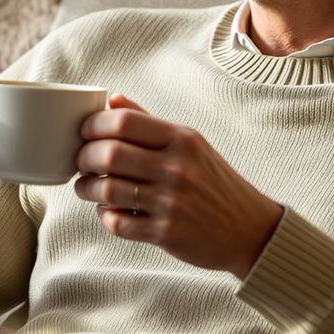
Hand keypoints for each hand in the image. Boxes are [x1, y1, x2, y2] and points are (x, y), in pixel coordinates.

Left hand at [74, 94, 282, 278]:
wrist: (250, 229)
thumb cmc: (215, 183)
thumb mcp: (191, 145)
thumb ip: (150, 123)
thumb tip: (112, 100)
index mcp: (182, 140)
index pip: (123, 122)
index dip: (93, 126)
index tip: (85, 133)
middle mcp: (177, 169)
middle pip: (109, 154)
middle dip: (84, 157)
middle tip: (82, 162)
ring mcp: (171, 203)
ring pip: (107, 190)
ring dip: (87, 188)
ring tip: (87, 187)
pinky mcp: (166, 233)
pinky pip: (118, 223)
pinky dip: (105, 216)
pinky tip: (108, 210)